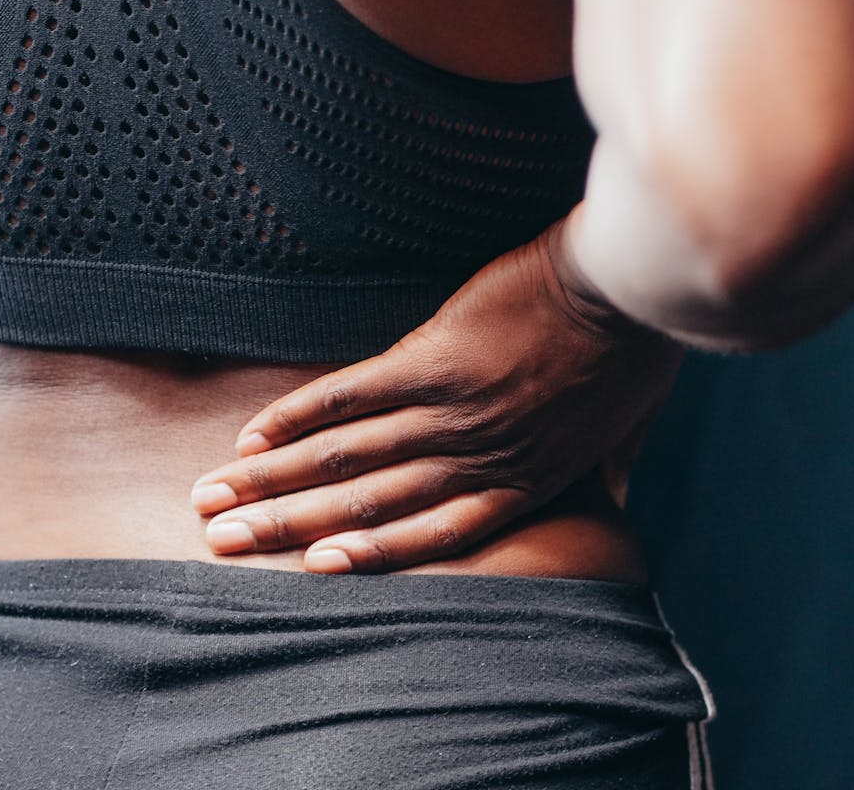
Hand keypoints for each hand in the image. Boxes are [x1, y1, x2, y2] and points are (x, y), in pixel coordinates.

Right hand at [190, 212, 684, 572]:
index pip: (432, 533)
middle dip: (288, 527)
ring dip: (273, 480)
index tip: (311, 567)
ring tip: (216, 497)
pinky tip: (255, 433)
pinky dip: (300, 415)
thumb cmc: (637, 351)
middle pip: (368, 504)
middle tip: (222, 542)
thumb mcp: (632, 426)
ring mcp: (452, 412)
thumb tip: (618, 496)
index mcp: (523, 479)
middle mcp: (477, 459)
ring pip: (347, 458)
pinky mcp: (435, 359)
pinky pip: (352, 396)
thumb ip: (610, 469)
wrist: (632, 286)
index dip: (366, 554)